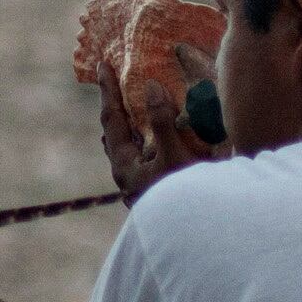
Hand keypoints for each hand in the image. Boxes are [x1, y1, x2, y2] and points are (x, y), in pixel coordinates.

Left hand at [101, 54, 216, 202]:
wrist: (199, 237)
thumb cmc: (188, 199)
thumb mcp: (176, 157)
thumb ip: (162, 122)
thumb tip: (150, 87)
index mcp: (125, 167)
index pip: (112, 120)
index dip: (108, 90)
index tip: (102, 64)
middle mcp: (127, 176)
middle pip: (116, 133)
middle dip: (116, 107)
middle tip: (114, 82)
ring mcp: (139, 185)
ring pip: (129, 146)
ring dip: (132, 124)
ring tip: (131, 107)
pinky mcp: (154, 189)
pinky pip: (144, 156)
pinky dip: (147, 138)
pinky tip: (154, 137)